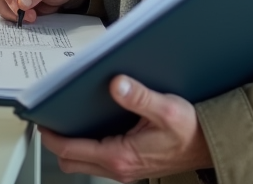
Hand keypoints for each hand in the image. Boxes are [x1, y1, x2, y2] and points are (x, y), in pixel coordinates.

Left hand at [41, 75, 212, 182]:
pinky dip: (88, 146)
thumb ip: (141, 97)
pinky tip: (94, 126)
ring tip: (68, 120)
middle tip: (51, 119)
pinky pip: (99, 159)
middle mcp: (119, 167)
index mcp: (121, 155)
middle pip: (71, 162)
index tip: (42, 120)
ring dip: (72, 146)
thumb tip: (117, 84)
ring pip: (84, 162)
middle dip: (57, 143)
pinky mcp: (130, 165)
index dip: (51, 136)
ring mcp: (124, 169)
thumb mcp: (167, 109)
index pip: (71, 151)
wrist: (210, 145)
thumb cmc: (191, 131)